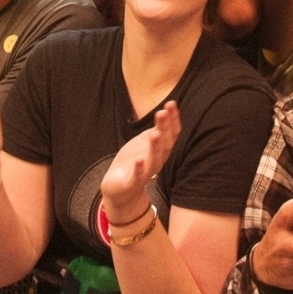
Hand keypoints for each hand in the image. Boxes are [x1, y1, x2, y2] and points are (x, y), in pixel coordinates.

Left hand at [97, 100, 179, 221]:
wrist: (119, 189)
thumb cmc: (134, 163)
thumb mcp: (144, 143)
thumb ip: (156, 131)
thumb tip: (164, 113)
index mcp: (160, 150)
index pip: (171, 134)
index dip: (173, 119)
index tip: (171, 103)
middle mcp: (157, 161)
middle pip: (164, 144)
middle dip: (164, 128)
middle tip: (163, 112)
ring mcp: (145, 173)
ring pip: (154, 160)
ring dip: (155, 147)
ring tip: (155, 133)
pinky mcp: (132, 183)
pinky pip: (137, 176)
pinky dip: (139, 168)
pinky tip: (139, 159)